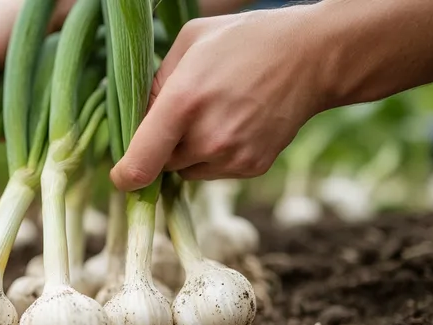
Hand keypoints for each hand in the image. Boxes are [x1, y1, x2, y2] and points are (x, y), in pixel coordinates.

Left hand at [110, 6, 324, 189]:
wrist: (312, 57)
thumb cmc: (245, 41)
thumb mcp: (189, 42)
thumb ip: (155, 83)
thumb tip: (137, 117)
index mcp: (184, 102)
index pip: (139, 164)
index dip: (123, 176)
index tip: (119, 175)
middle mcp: (207, 137)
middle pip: (160, 165)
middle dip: (159, 148)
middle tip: (180, 117)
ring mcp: (232, 157)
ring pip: (186, 171)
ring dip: (186, 152)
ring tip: (211, 115)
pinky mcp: (251, 167)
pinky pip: (213, 172)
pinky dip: (212, 156)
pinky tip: (231, 124)